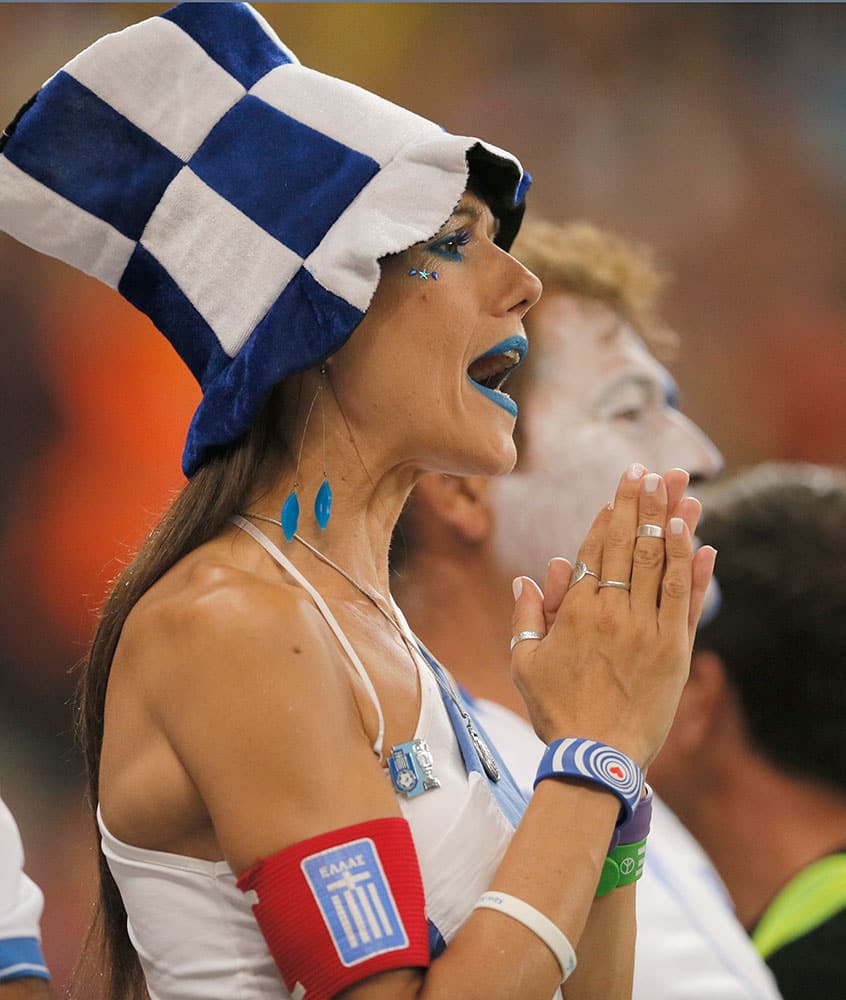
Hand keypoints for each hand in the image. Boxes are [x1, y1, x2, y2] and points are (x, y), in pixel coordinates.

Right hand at [509, 465, 716, 766]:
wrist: (597, 758)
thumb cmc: (556, 711)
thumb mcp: (525, 662)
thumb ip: (526, 615)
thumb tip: (530, 576)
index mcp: (577, 611)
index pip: (597, 550)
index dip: (611, 515)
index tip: (621, 487)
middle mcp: (615, 612)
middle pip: (632, 545)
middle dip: (641, 503)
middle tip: (651, 470)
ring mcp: (649, 630)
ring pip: (663, 564)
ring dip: (671, 522)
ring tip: (680, 488)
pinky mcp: (674, 651)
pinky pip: (687, 601)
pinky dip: (695, 569)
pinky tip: (700, 540)